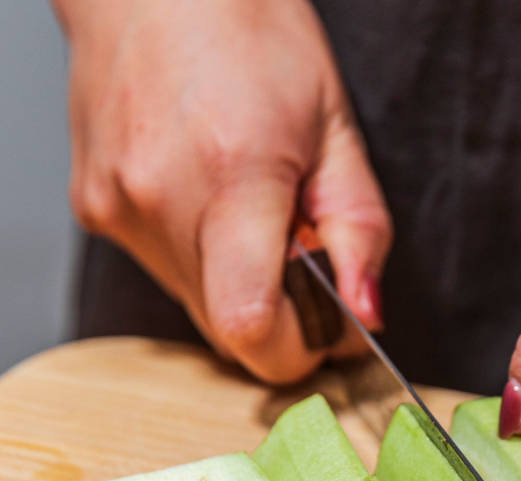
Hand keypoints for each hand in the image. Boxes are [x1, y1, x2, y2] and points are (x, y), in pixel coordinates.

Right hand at [55, 0, 390, 382]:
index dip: (298, 350)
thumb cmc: (250, 34)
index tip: (329, 330)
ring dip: (240, 285)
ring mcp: (118, 208)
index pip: (252, 326)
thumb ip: (360, 234)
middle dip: (280, 320)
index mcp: (233, 178)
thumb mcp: (337, 131)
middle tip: (302, 259)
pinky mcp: (96, 208)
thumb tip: (367, 314)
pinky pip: (166, 270)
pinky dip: (202, 258)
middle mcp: (160, 200)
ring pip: (199, 306)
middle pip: (230, 331)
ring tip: (254, 213)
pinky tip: (211, 198)